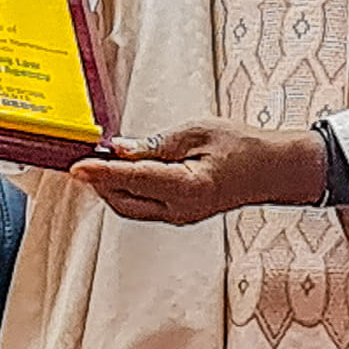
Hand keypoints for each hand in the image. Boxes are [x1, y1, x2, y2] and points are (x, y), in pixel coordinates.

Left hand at [69, 119, 325, 224]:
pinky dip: (127, 190)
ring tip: (98, 162)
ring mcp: (180, 216)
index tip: (77, 167)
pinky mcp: (180, 214)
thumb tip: (119, 148)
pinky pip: (143, 206)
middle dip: (100, 181)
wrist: (271, 171)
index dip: (101, 173)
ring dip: (110, 187)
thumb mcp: (197, 133)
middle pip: (124, 200)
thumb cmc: (242, 146)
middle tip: (83, 156)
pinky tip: (121, 171)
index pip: (134, 179)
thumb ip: (156, 144)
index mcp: (188, 187)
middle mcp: (181, 209)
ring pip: (130, 207)